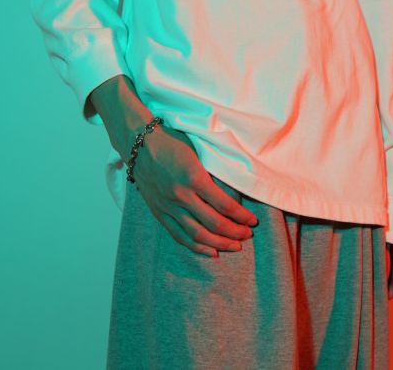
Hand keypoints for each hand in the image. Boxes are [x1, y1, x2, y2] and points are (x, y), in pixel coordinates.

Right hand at [131, 123, 257, 257]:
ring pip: (197, 234)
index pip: (224, 204)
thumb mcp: (198, 151)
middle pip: (213, 223)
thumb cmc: (172, 142)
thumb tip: (235, 190)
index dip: (241, 216)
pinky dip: (196, 246)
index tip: (252, 221)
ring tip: (234, 246)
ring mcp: (168, 206)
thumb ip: (213, 172)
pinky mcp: (159, 212)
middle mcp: (181, 195)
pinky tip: (211, 251)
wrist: (139, 143)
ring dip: (219, 243)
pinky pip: (179, 235)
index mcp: (194, 177)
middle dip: (234, 232)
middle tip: (247, 235)